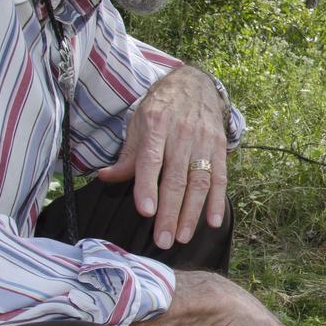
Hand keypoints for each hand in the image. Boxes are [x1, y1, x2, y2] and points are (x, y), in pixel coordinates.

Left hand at [97, 67, 227, 249]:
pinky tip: (212, 221)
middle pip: (176, 179)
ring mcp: (203, 142)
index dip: (148, 187)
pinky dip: (217, 201)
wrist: (195, 84)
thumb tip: (105, 177)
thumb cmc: (162, 108)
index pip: (151, 161)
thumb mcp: (139, 123)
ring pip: (198, 183)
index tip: (146, 212)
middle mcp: (181, 135)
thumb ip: (127, 155)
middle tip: (163, 240)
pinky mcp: (219, 148)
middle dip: (170, 213)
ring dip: (191, 213)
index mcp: (156, 126)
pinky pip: (220, 178)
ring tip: (183, 236)